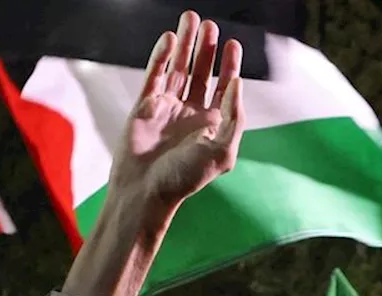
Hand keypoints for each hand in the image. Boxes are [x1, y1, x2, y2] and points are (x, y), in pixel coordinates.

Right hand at [109, 11, 244, 208]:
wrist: (145, 190)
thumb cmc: (185, 178)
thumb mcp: (223, 152)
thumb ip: (234, 118)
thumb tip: (236, 84)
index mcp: (212, 126)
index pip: (224, 89)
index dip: (229, 66)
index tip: (233, 44)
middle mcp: (191, 114)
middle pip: (202, 73)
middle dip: (206, 49)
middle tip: (210, 25)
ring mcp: (168, 108)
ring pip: (179, 69)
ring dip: (185, 45)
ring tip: (191, 19)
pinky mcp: (146, 105)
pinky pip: (156, 75)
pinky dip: (162, 56)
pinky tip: (170, 38)